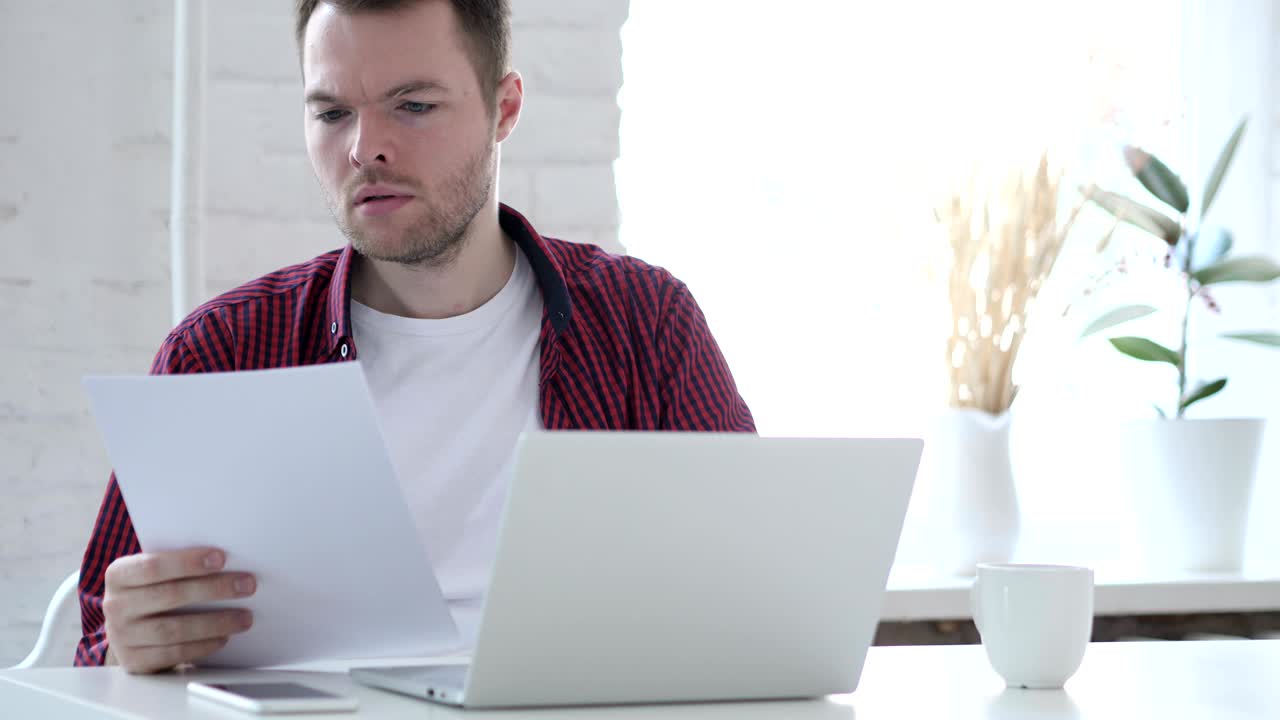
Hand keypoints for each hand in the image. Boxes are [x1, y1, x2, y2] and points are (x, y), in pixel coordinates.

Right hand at [102, 547, 255, 673]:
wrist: (128, 630)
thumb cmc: (151, 592)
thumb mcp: (155, 575)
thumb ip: (179, 566)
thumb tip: (227, 560)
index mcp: (119, 575)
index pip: (153, 566)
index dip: (188, 562)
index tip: (222, 557)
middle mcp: (115, 605)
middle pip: (170, 595)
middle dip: (214, 589)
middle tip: (247, 585)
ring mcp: (121, 636)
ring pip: (173, 629)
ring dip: (215, 623)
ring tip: (244, 617)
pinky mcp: (134, 661)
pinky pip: (173, 654)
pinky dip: (202, 646)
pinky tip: (224, 637)